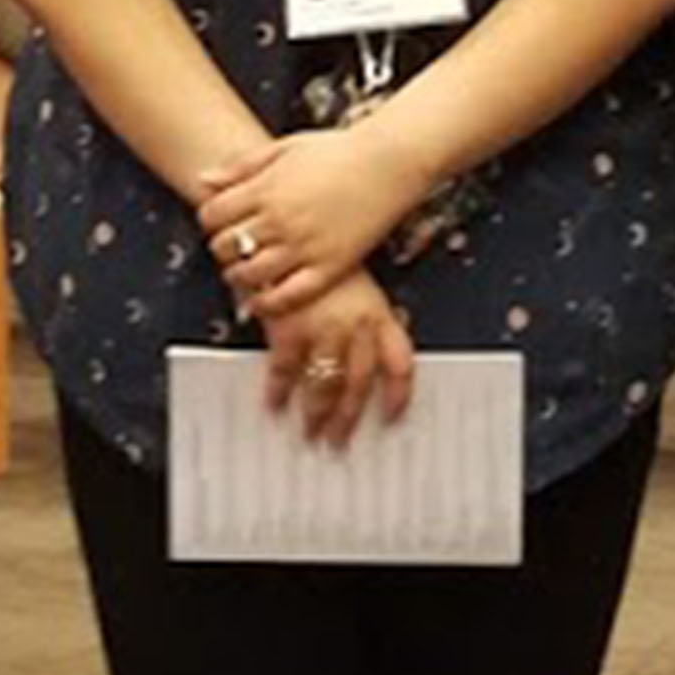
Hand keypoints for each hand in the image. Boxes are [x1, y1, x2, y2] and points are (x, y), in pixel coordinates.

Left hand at [194, 126, 435, 320]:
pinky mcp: (328, 267)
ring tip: (245, 272)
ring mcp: (303, 246)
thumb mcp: (284, 147)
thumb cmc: (339, 151)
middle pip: (225, 246)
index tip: (219, 223)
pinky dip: (268, 303)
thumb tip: (204, 179)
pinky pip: (287, 296)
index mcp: (265, 188)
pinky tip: (263, 299)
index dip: (210, 222)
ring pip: (249, 274)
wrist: (388, 162)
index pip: (211, 216)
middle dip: (223, 248)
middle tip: (232, 247)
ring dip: (239, 276)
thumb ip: (241, 166)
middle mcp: (280, 219)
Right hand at [254, 265, 415, 449]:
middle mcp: (355, 327)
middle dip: (348, 417)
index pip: (398, 364)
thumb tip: (380, 339)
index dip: (397, 395)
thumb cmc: (322, 253)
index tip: (391, 416)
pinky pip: (286, 371)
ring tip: (310, 433)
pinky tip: (275, 403)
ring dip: (317, 414)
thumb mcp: (357, 282)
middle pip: (358, 385)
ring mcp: (323, 330)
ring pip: (324, 385)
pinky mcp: (290, 329)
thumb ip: (369, 315)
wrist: (290, 235)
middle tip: (340, 439)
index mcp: (378, 315)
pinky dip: (279, 391)